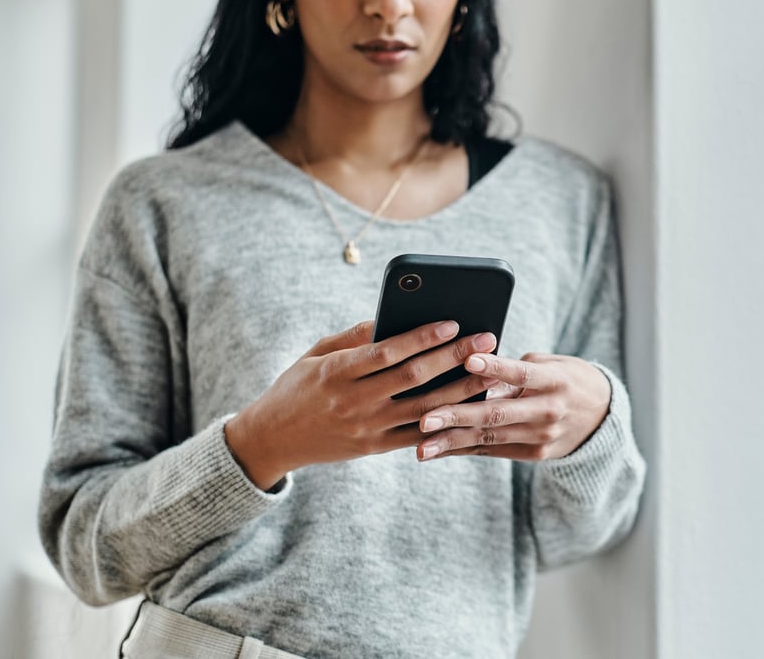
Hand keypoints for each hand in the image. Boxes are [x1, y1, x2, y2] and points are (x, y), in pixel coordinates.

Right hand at [224, 319, 499, 489]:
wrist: (272, 439)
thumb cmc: (297, 387)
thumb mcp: (315, 354)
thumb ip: (352, 337)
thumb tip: (388, 316)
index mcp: (336, 372)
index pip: (387, 352)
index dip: (422, 337)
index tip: (452, 322)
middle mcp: (353, 402)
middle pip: (413, 378)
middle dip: (454, 356)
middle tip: (487, 339)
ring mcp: (366, 428)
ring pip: (424, 408)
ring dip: (461, 390)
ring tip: (491, 372)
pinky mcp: (374, 447)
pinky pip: (417, 434)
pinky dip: (446, 420)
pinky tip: (471, 405)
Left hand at [414, 352, 611, 461]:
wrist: (602, 416)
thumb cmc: (567, 379)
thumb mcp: (551, 365)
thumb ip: (516, 370)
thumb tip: (474, 371)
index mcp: (555, 381)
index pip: (521, 373)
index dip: (495, 368)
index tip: (467, 360)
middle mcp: (548, 411)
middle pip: (497, 414)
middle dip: (458, 416)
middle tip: (425, 419)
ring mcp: (541, 436)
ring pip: (489, 438)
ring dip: (452, 442)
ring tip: (421, 447)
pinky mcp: (534, 453)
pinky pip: (493, 450)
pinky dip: (465, 448)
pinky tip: (438, 450)